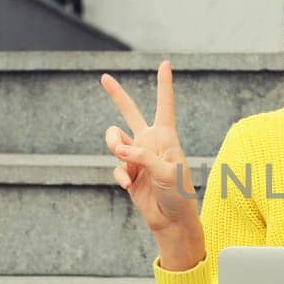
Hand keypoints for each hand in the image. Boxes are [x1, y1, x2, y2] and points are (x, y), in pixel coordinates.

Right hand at [100, 61, 201, 239]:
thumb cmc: (178, 193)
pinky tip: (128, 185)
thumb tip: (119, 150)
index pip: (164, 105)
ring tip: (123, 157)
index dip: (164, 84)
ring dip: (113, 145)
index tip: (165, 63)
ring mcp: (137, 157)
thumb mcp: (167, 172)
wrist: (171, 219)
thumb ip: (143, 157)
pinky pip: (116, 167)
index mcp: (166, 137)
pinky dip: (120, 174)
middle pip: (130, 112)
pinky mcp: (128, 172)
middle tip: (104, 77)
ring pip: (114, 140)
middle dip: (117, 95)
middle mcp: (150, 142)